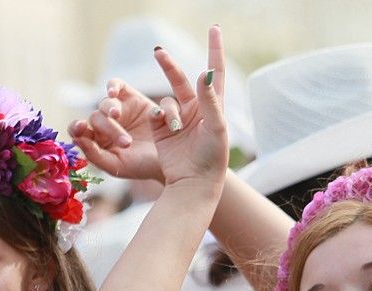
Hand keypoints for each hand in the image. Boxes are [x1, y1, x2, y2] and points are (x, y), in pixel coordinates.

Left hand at [68, 80, 163, 181]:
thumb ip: (94, 155)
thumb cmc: (143, 166)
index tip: (81, 128)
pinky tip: (112, 92)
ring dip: (110, 108)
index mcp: (97, 141)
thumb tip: (75, 137)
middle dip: (109, 129)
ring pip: (105, 103)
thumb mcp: (118, 166)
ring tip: (117, 115)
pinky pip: (116, 85)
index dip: (76, 127)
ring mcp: (118, 109)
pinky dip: (112, 86)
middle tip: (127, 142)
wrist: (172, 158)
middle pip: (96, 118)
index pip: (79, 131)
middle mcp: (104, 124)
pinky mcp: (131, 96)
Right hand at [146, 25, 228, 187]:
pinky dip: (159, 117)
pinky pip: (155, 114)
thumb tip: (204, 73)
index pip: (215, 71)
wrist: (194, 182)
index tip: (214, 28)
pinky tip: (165, 127)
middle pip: (180, 79)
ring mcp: (176, 119)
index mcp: (213, 105)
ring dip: (170, 112)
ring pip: (167, 101)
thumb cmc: (213, 157)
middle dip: (169, 66)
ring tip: (175, 128)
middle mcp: (195, 109)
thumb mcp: (216, 127)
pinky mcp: (160, 131)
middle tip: (158, 53)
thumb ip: (210, 100)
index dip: (214, 49)